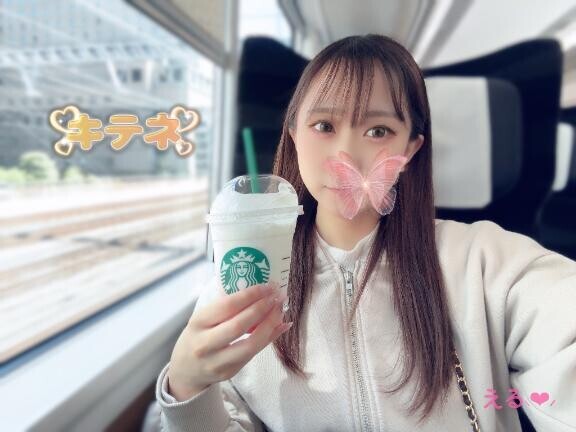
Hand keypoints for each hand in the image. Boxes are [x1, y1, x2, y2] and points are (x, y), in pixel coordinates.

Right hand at [167, 281, 290, 400]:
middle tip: (278, 296)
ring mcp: (217, 362)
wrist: (186, 371)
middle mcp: (205, 344)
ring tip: (281, 310)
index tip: (267, 286)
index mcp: (197, 323)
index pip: (227, 306)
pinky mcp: (230, 373)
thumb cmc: (197, 336)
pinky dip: (271, 338)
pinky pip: (254, 354)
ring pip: (251, 345)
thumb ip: (224, 305)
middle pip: (239, 326)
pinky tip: (281, 325)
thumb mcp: (202, 318)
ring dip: (270, 325)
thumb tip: (257, 288)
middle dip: (263, 308)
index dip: (250, 295)